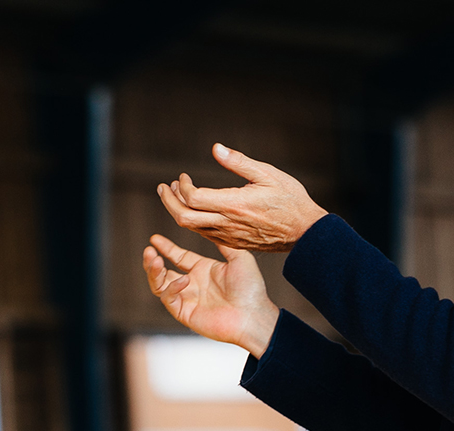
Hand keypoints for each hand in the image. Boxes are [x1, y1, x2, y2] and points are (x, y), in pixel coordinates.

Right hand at [142, 234, 279, 357]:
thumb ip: (224, 243)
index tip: (154, 238)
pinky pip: (169, 299)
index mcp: (203, 270)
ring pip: (159, 286)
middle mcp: (192, 284)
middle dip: (152, 261)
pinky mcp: (185, 313)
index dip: (166, 248)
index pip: (178, 257)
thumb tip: (212, 227)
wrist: (253, 315)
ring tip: (154, 260)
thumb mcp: (240, 258)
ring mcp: (187, 299)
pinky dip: (172, 288)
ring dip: (154, 273)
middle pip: (162, 273)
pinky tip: (183, 280)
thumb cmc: (251, 289)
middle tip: (148, 251)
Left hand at [157, 144, 327, 251]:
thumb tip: (216, 149)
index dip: (182, 186)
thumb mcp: (268, 174)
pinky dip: (191, 221)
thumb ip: (239, 162)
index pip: (193, 198)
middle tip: (164, 187)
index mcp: (234, 204)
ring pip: (191, 228)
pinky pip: (203, 234)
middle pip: (184, 217)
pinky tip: (192, 210)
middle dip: (169, 201)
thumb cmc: (290, 200)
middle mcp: (226, 223)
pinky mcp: (231, 243)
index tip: (183, 176)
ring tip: (173, 194)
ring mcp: (227, 236)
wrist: (304, 233)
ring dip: (178, 210)